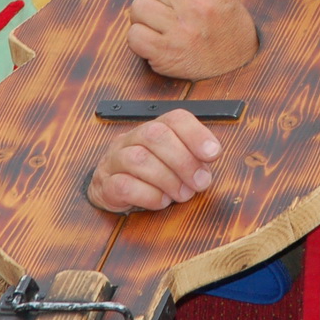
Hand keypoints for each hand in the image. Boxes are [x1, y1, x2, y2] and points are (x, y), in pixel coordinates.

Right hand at [87, 108, 220, 212]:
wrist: (113, 192)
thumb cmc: (151, 176)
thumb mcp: (176, 164)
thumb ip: (193, 159)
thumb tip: (209, 161)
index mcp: (153, 129)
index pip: (175, 119)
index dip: (196, 134)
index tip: (213, 154)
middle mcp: (131, 139)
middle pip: (155, 135)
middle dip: (183, 160)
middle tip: (200, 183)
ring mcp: (114, 160)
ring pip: (138, 159)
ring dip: (167, 179)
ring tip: (181, 194)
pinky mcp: (105, 185)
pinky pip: (124, 185)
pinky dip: (149, 195)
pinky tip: (161, 201)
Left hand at [126, 0, 257, 79]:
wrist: (240, 64)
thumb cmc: (224, 27)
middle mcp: (196, 5)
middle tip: (156, 7)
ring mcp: (181, 30)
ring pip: (137, 7)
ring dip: (141, 17)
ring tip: (157, 26)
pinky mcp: (166, 54)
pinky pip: (134, 35)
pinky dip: (138, 39)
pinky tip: (153, 41)